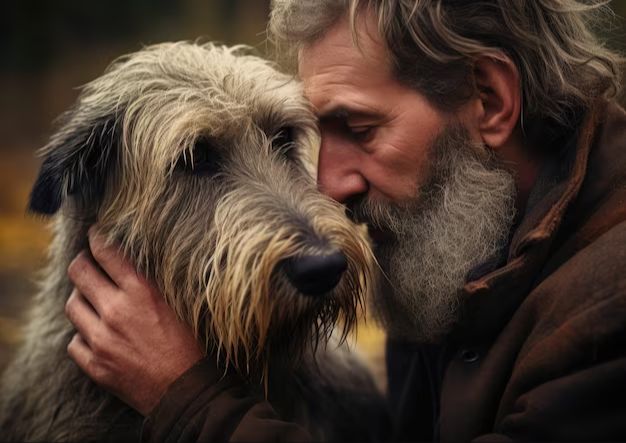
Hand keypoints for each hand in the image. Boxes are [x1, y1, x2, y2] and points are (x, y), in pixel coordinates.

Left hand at [65, 226, 203, 415]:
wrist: (187, 391)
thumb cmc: (193, 345)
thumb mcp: (179, 304)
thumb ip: (154, 284)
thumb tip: (134, 264)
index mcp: (142, 292)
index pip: (106, 252)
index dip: (97, 238)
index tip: (95, 235)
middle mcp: (116, 311)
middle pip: (78, 272)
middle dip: (81, 262)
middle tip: (87, 262)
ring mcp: (101, 339)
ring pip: (72, 305)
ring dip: (81, 299)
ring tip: (93, 301)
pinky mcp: (94, 364)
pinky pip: (74, 341)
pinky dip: (83, 335)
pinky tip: (98, 335)